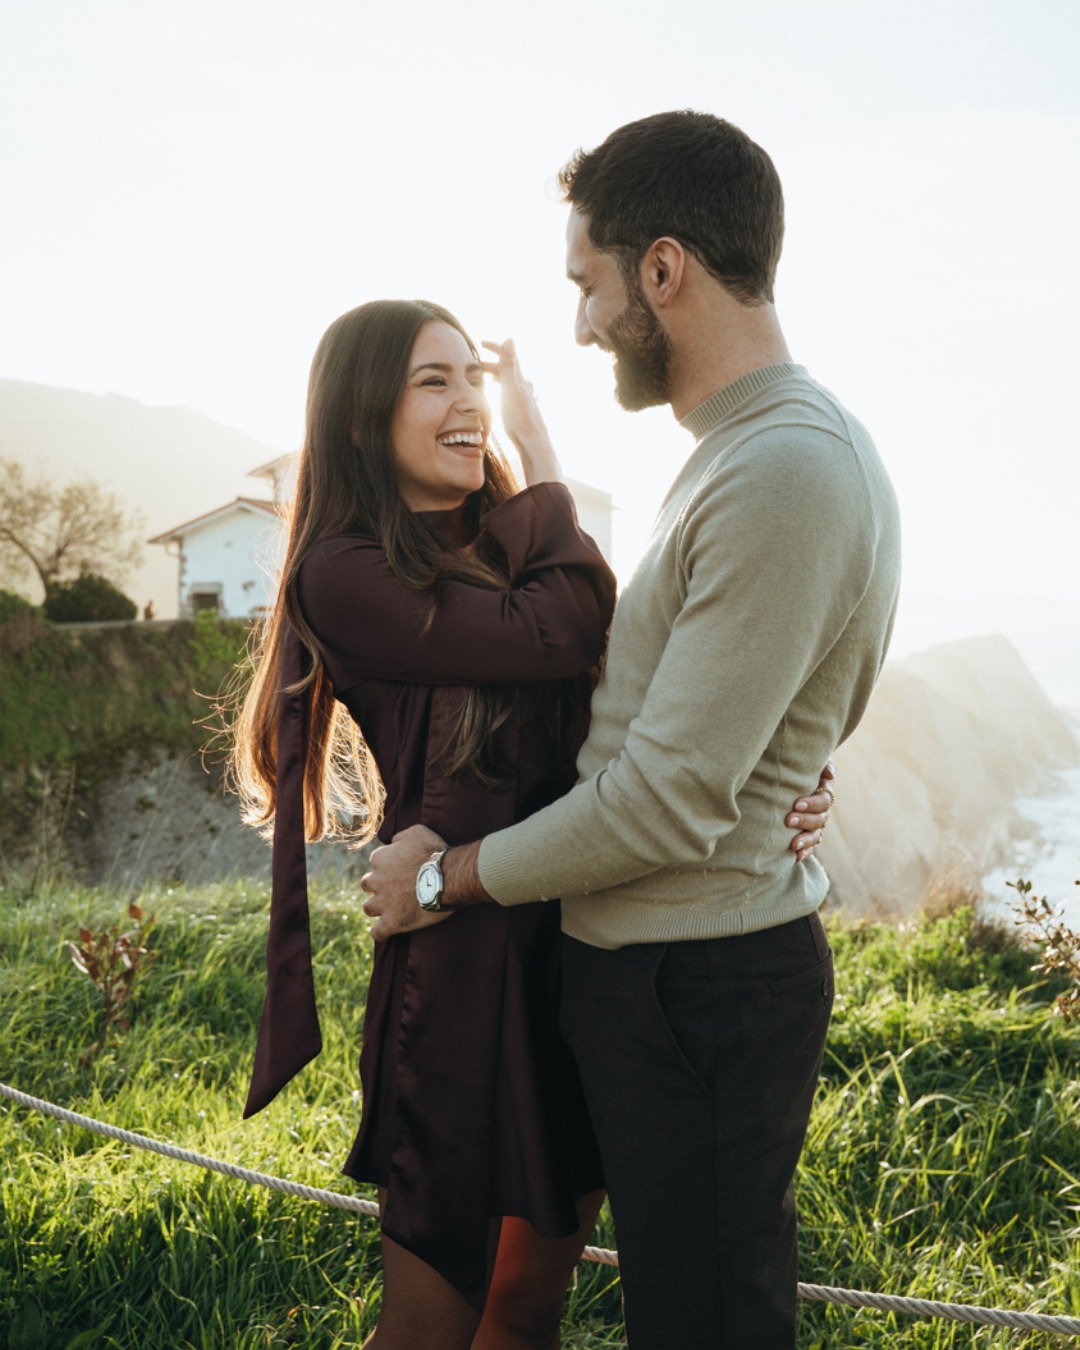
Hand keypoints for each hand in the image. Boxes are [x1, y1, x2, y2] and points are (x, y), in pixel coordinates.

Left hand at [361, 824, 454, 940]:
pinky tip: (386, 933)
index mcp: (381, 859)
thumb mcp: (418, 832)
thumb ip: (401, 837)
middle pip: (367, 884)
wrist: (448, 877)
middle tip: (392, 888)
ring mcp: (383, 903)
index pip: (377, 861)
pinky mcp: (392, 922)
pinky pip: (378, 932)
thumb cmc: (435, 852)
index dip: (388, 865)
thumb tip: (394, 842)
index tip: (399, 869)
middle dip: (377, 886)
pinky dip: (381, 933)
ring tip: (388, 910)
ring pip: (368, 908)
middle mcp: (377, 881)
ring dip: (376, 908)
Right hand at [480, 339, 561, 484]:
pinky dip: (506, 389)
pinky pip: (513, 393)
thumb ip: (508, 365)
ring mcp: (525, 398)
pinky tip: (507, 396)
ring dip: (499, 375)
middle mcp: (524, 386)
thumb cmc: (520, 417)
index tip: (480, 343)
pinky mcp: (524, 409)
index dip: (494, 347)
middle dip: (491, 364)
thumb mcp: (510, 388)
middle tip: (475, 366)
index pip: (507, 356)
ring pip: (511, 381)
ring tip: (489, 377)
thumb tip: (510, 339)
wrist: (532, 441)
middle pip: (507, 369)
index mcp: (519, 379)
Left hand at [786, 760, 835, 862]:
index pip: (824, 800)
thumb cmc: (797, 762)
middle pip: (820, 819)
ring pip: (816, 834)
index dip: (812, 803)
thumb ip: (820, 762)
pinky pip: (810, 846)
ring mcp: (816, 823)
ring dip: (806, 840)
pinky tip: (796, 857)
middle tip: (788, 820)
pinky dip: (805, 852)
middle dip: (805, 821)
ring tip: (792, 844)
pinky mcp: (807, 833)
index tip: (796, 804)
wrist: (787, 774)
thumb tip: (829, 773)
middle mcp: (822, 809)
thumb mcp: (810, 759)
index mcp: (824, 790)